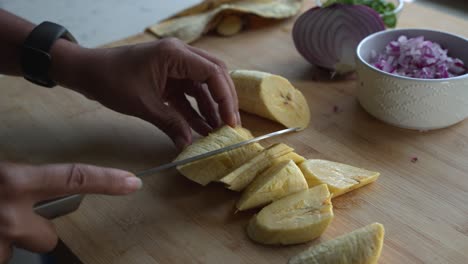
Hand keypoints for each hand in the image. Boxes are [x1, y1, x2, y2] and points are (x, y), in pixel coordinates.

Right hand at [0, 162, 140, 262]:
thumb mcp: (0, 175)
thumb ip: (21, 180)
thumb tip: (40, 186)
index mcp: (15, 181)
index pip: (73, 179)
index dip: (106, 181)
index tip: (131, 183)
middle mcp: (10, 213)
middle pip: (48, 238)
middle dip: (35, 232)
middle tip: (12, 216)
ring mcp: (0, 239)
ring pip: (20, 248)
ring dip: (8, 239)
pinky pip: (2, 255)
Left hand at [51, 38, 240, 149]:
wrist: (85, 72)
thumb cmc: (110, 80)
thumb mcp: (143, 105)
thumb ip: (170, 124)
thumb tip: (189, 145)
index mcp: (175, 54)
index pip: (213, 73)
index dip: (226, 98)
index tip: (230, 122)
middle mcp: (180, 56)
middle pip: (214, 76)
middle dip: (223, 102)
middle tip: (229, 126)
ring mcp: (174, 67)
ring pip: (202, 87)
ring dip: (209, 108)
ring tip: (216, 132)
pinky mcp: (168, 78)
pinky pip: (187, 94)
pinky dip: (193, 110)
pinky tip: (199, 128)